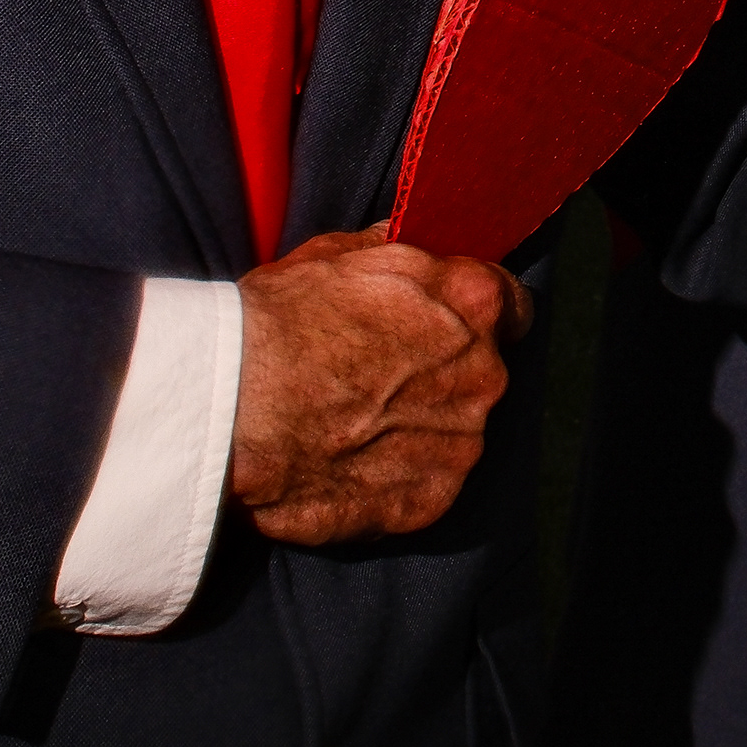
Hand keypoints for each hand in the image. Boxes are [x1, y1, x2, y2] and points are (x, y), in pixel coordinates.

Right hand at [225, 230, 533, 545]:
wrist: (235, 411)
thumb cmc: (280, 324)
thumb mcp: (336, 255)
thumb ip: (394, 253)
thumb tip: (408, 246)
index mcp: (472, 304)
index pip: (511, 306)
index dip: (478, 316)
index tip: (449, 326)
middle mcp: (483, 375)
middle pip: (481, 373)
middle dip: (443, 375)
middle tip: (380, 380)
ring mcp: (460, 443)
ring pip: (456, 432)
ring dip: (420, 430)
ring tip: (355, 427)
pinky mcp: (430, 500)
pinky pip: (427, 484)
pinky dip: (397, 477)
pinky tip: (349, 464)